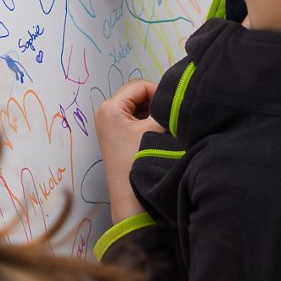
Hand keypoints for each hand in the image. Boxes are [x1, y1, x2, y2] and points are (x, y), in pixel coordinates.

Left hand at [95, 80, 162, 221]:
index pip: (140, 86)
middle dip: (154, 101)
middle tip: (169, 113)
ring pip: (135, 105)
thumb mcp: (154, 128)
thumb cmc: (139, 160)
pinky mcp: (112, 132)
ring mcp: (107, 122)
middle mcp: (104, 111)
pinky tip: (155, 130)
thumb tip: (176, 95)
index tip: (173, 104)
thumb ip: (165, 108)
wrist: (130, 194)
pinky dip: (145, 119)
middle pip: (136, 93)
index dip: (159, 91)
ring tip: (163, 123)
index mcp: (110, 107)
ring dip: (150, 110)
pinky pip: (131, 116)